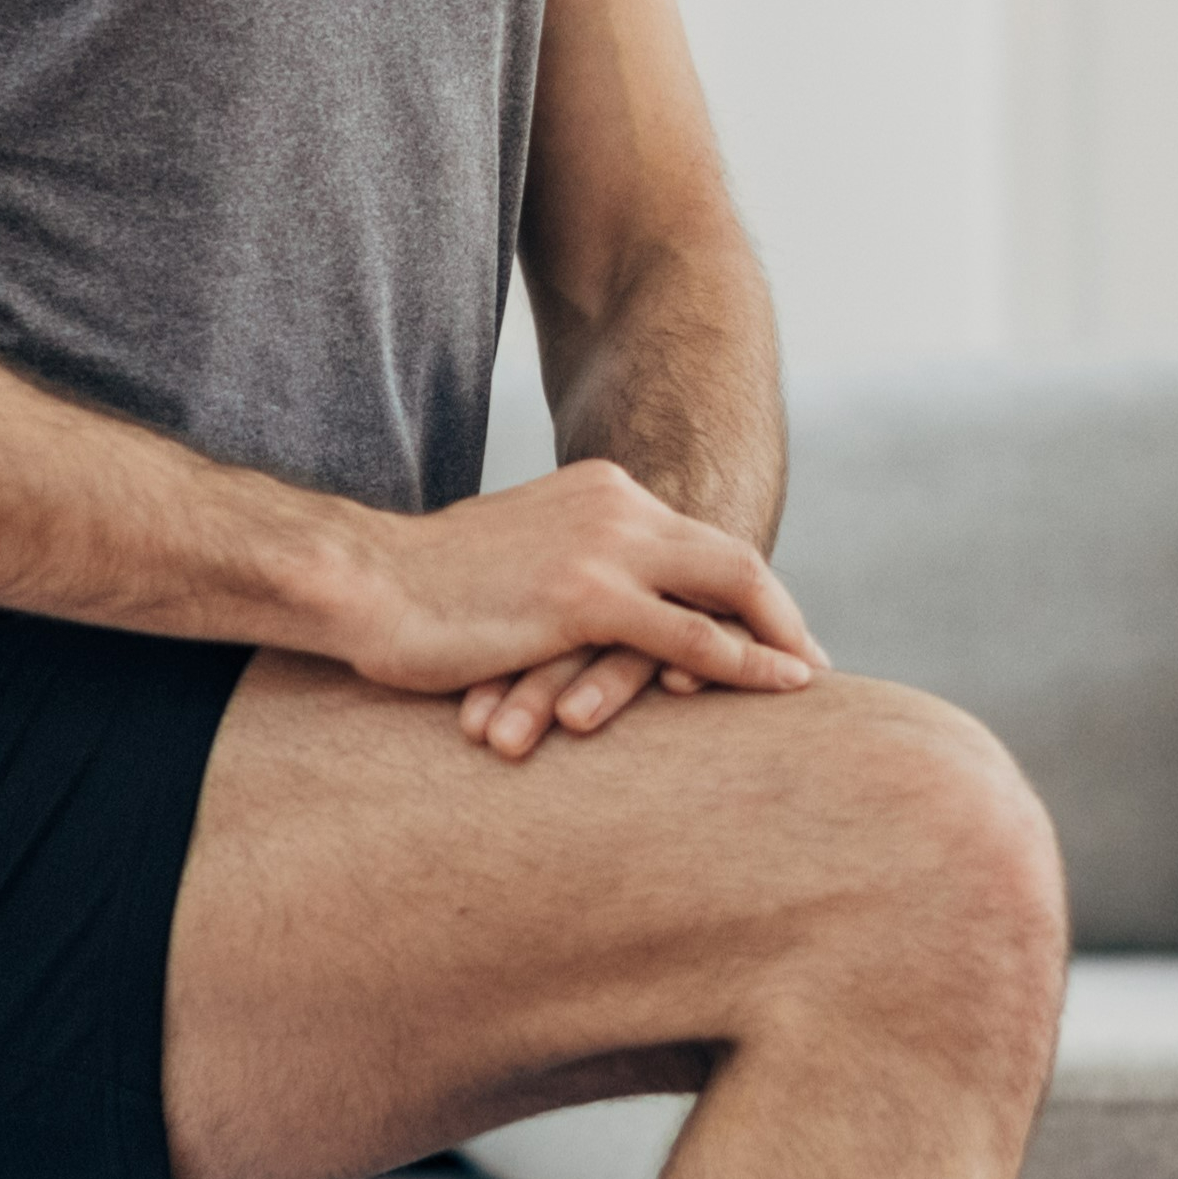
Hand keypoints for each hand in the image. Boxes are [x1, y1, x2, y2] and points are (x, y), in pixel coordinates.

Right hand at [337, 460, 817, 750]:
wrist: (366, 582)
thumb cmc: (426, 587)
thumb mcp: (517, 556)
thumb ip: (567, 566)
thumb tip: (588, 608)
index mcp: (599, 490)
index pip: (694, 538)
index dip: (742, 586)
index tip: (772, 628)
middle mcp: (615, 506)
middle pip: (731, 555)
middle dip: (779, 611)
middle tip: (811, 662)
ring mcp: (605, 549)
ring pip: (728, 587)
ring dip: (777, 638)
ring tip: (809, 681)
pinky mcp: (587, 598)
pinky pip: (691, 635)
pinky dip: (743, 663)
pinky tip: (778, 687)